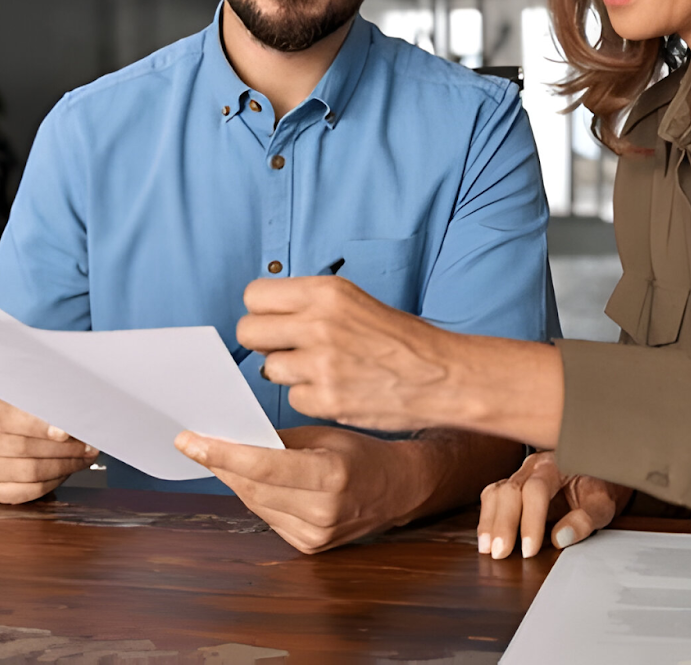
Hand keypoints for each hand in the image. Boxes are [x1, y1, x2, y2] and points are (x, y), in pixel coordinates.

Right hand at [0, 394, 96, 503]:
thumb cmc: (13, 414)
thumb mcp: (24, 399)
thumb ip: (44, 407)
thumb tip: (74, 418)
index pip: (11, 420)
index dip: (41, 427)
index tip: (66, 432)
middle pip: (26, 448)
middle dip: (64, 448)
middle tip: (87, 445)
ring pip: (30, 472)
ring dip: (64, 466)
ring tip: (83, 458)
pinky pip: (28, 491)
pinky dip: (52, 483)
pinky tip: (65, 472)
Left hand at [174, 425, 435, 553]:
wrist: (399, 488)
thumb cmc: (363, 454)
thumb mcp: (324, 435)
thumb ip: (280, 440)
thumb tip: (233, 438)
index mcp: (331, 475)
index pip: (262, 466)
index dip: (221, 453)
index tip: (190, 441)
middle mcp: (323, 511)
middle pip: (252, 488)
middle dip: (220, 464)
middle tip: (195, 443)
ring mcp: (316, 534)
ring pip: (255, 505)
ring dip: (235, 480)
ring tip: (221, 457)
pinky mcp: (310, 547)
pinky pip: (268, 518)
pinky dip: (256, 497)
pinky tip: (251, 480)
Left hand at [237, 276, 563, 447]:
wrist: (442, 375)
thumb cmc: (400, 339)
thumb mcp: (354, 301)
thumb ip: (309, 304)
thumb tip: (265, 315)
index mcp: (326, 292)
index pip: (254, 295)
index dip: (263, 311)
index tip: (275, 321)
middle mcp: (319, 324)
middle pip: (249, 331)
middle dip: (264, 342)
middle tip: (288, 349)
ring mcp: (322, 364)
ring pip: (268, 368)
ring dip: (289, 373)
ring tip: (322, 370)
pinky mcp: (327, 399)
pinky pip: (293, 398)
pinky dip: (310, 397)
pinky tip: (335, 390)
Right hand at [477, 451, 629, 559]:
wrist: (599, 471)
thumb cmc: (600, 486)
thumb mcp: (603, 503)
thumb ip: (586, 518)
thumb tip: (560, 538)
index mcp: (556, 465)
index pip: (536, 490)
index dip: (530, 520)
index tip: (529, 550)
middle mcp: (533, 467)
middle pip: (510, 490)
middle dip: (503, 524)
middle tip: (500, 553)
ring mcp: (520, 475)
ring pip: (496, 493)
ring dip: (489, 522)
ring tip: (487, 549)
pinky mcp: (512, 487)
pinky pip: (492, 498)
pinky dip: (487, 519)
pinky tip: (486, 539)